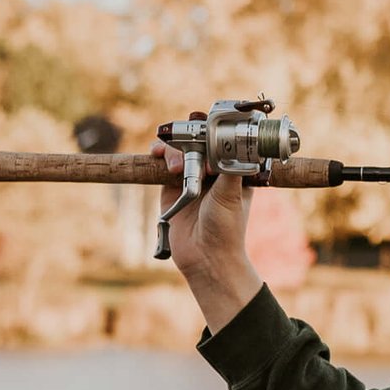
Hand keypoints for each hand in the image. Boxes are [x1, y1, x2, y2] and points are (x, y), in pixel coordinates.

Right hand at [151, 135, 264, 333]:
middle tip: (192, 150)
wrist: (205, 257)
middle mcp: (211, 173)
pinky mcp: (170, 188)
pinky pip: (162, 165)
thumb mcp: (232, 195)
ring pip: (179, 151)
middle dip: (191, 141)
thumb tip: (231, 142)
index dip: (212, 135)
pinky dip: (159, 156)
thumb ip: (229, 168)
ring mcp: (189, 179)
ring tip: (178, 167)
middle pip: (197, 143)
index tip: (206, 132)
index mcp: (232, 171)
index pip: (221, 142)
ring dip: (174, 151)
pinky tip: (157, 154)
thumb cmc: (225, 229)